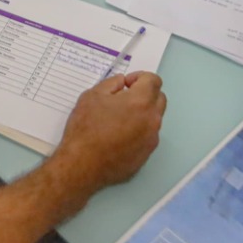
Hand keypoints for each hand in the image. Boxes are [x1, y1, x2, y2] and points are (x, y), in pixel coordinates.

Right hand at [53, 72, 166, 193]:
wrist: (82, 165)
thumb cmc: (85, 129)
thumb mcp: (92, 96)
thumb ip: (111, 84)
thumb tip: (121, 83)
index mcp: (141, 102)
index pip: (153, 80)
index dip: (139, 77)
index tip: (127, 84)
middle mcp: (152, 120)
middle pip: (159, 98)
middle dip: (145, 94)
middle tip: (125, 99)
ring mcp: (151, 139)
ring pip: (153, 119)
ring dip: (142, 114)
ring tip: (119, 119)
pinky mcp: (146, 155)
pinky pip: (147, 136)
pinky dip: (138, 132)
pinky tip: (119, 137)